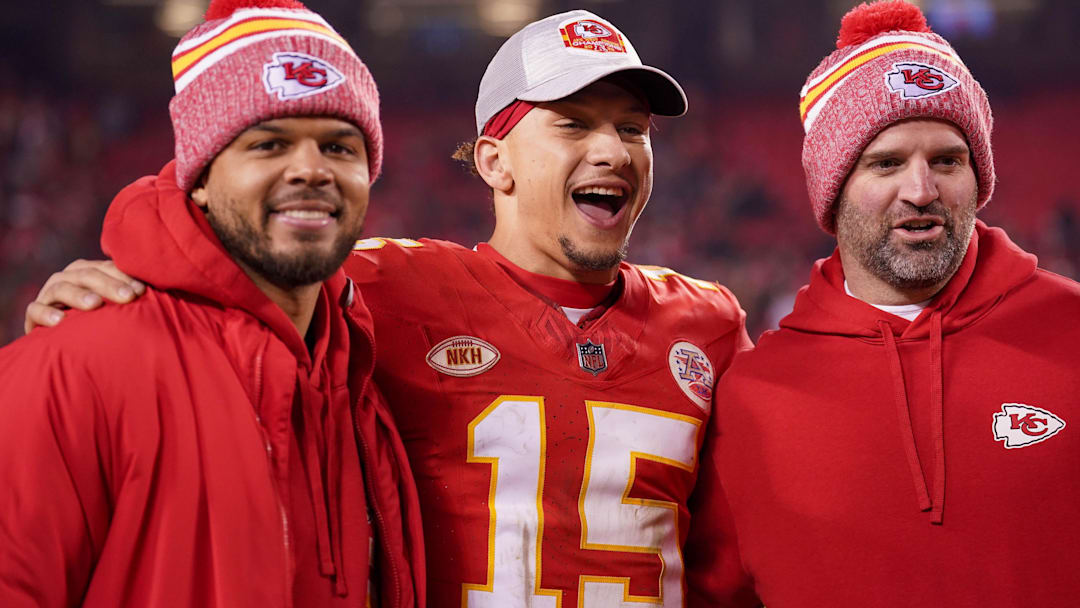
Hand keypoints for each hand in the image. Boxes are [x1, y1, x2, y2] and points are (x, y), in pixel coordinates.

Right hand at [24, 259, 144, 333]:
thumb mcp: (120, 306)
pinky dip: (46, 314)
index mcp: (91, 270)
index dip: (124, 276)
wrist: (70, 340)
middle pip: (87, 274)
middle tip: (129, 297)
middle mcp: (69, 278)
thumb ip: (137, 295)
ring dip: (78, 295)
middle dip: (109, 285)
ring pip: (61, 287)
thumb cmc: (105, 320)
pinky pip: (35, 310)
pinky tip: (60, 322)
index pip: (108, 267)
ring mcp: (50, 295)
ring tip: (95, 305)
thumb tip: (173, 287)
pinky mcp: (35, 315)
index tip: (143, 291)